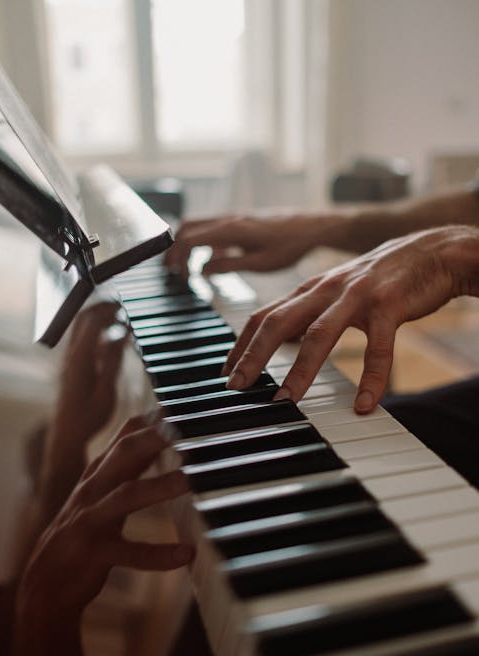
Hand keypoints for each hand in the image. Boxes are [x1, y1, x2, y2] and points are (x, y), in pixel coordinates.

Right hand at [12, 417, 192, 655]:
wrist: (44, 582)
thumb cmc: (84, 531)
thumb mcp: (103, 492)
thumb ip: (129, 464)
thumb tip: (160, 433)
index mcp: (98, 474)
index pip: (125, 437)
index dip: (154, 421)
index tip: (186, 407)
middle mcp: (93, 490)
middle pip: (123, 454)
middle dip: (154, 438)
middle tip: (188, 429)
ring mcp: (91, 520)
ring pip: (125, 496)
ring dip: (158, 486)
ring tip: (189, 481)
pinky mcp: (93, 553)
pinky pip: (129, 553)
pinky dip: (159, 554)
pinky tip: (187, 554)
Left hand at [55, 301, 129, 447]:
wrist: (67, 436)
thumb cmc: (88, 419)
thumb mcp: (107, 392)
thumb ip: (113, 361)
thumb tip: (122, 336)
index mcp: (79, 359)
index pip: (92, 321)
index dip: (109, 309)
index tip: (125, 306)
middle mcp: (71, 356)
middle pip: (82, 318)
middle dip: (101, 308)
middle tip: (121, 306)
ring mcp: (69, 361)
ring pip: (81, 328)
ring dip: (99, 320)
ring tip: (120, 319)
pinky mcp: (71, 368)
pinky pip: (84, 342)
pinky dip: (98, 334)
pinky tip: (112, 341)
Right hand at [164, 213, 344, 277]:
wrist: (311, 227)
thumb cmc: (290, 246)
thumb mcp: (259, 264)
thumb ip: (228, 266)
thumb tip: (203, 270)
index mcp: (230, 229)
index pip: (189, 239)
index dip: (177, 258)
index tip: (179, 276)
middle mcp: (228, 219)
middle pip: (187, 227)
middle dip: (175, 248)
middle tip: (174, 270)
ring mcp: (233, 217)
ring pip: (199, 226)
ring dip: (190, 245)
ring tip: (190, 268)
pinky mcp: (240, 220)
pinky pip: (214, 228)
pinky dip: (205, 243)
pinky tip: (216, 260)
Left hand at [224, 226, 478, 411]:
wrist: (430, 251)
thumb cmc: (378, 278)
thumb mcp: (334, 291)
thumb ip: (307, 311)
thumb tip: (277, 338)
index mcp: (310, 289)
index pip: (264, 316)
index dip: (241, 345)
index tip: (226, 374)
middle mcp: (326, 290)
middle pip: (278, 322)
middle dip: (253, 356)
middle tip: (237, 387)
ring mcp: (357, 296)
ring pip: (320, 334)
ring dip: (301, 370)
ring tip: (287, 400)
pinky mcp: (389, 306)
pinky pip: (378, 348)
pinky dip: (371, 379)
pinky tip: (365, 404)